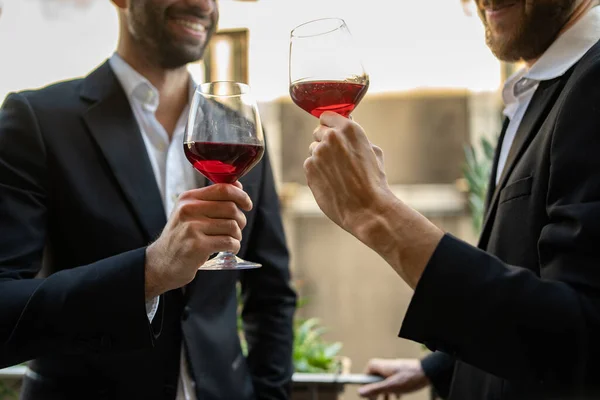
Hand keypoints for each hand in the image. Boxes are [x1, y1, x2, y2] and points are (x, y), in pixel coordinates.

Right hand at [144, 182, 251, 298]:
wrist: (161, 263)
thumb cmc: (180, 237)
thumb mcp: (188, 213)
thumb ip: (210, 200)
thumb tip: (238, 186)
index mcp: (188, 198)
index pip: (222, 188)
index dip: (241, 195)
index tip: (247, 204)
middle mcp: (189, 210)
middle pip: (231, 208)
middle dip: (241, 219)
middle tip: (237, 229)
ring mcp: (192, 228)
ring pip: (232, 226)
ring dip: (237, 235)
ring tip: (230, 240)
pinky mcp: (198, 246)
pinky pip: (229, 242)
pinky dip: (234, 246)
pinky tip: (229, 249)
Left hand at [304, 111, 395, 242]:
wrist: (367, 208)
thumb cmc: (374, 183)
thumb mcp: (373, 152)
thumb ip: (356, 138)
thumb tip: (347, 128)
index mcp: (349, 129)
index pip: (327, 116)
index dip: (330, 126)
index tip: (333, 133)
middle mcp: (331, 137)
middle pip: (318, 132)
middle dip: (325, 142)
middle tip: (338, 158)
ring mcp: (318, 152)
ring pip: (314, 150)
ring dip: (321, 158)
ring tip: (337, 174)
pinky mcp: (309, 168)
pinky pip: (310, 165)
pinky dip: (317, 172)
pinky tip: (331, 182)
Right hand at [359, 358, 429, 398]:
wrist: (429, 372)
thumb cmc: (410, 378)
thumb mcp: (391, 386)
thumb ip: (375, 389)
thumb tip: (359, 392)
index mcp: (382, 366)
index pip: (367, 371)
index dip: (365, 382)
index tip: (366, 393)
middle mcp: (387, 366)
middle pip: (375, 377)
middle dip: (375, 389)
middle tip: (375, 399)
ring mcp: (395, 369)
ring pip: (385, 381)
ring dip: (384, 391)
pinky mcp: (403, 373)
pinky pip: (393, 381)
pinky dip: (393, 390)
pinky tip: (397, 397)